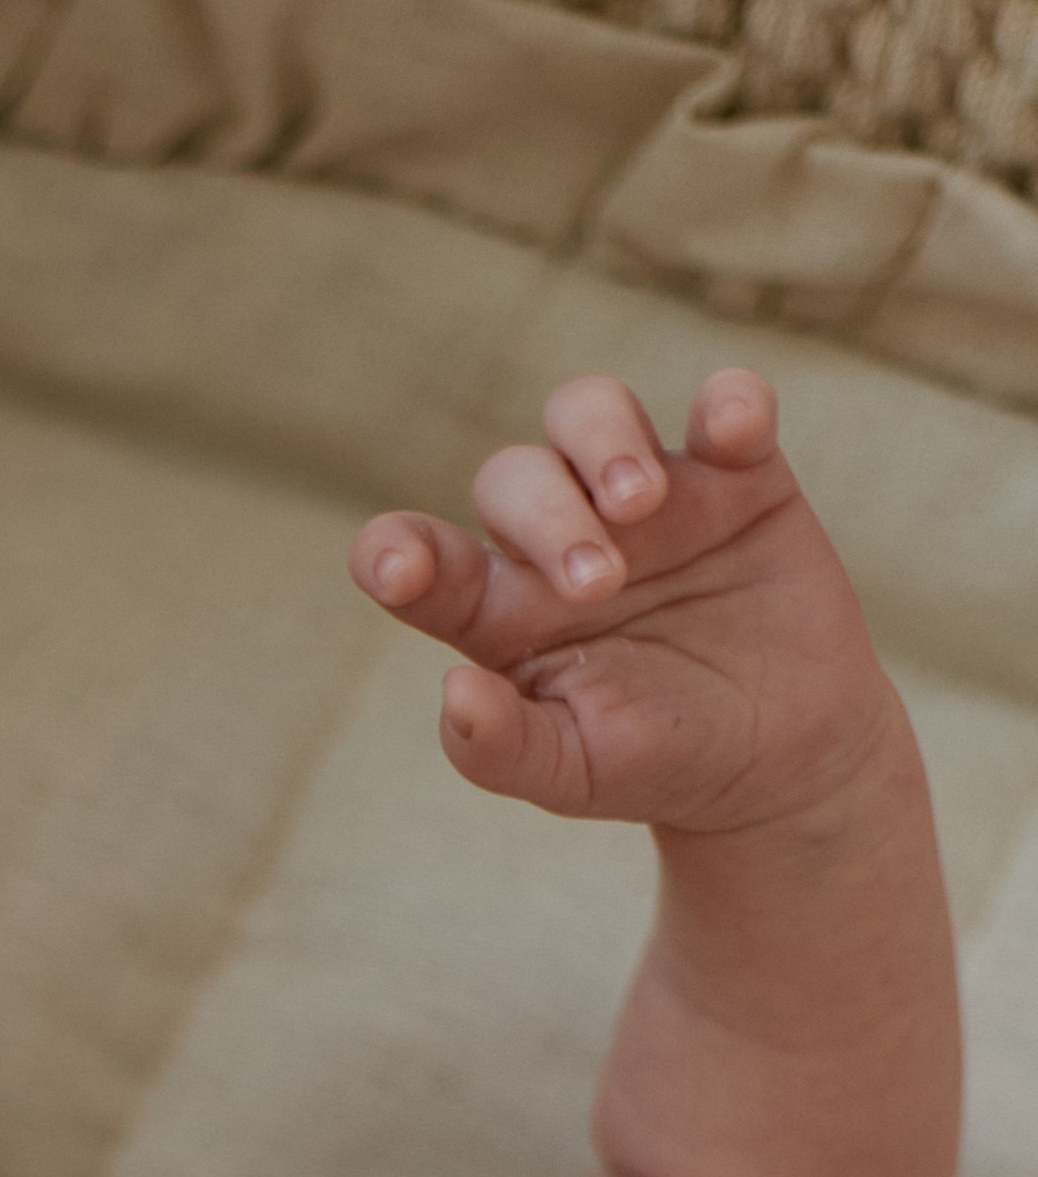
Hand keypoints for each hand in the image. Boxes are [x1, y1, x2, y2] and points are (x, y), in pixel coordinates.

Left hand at [350, 371, 899, 837]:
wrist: (779, 761)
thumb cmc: (654, 764)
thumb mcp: (573, 774)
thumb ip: (502, 746)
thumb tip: (453, 691)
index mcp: (500, 609)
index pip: (424, 560)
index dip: (396, 550)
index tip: (401, 571)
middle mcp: (559, 536)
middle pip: (514, 478)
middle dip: (547, 518)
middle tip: (600, 585)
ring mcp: (648, 498)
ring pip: (589, 413)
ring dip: (602, 439)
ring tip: (640, 504)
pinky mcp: (737, 476)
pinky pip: (726, 408)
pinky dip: (730, 403)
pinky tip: (735, 431)